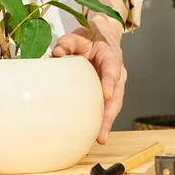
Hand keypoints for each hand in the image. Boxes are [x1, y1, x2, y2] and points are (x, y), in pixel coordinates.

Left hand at [51, 0, 128, 144]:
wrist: (101, 37)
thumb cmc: (89, 37)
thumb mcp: (77, 35)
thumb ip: (67, 43)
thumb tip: (57, 54)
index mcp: (111, 56)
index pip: (113, 68)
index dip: (111, 81)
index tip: (107, 93)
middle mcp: (117, 72)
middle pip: (116, 96)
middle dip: (109, 115)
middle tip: (101, 133)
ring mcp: (114, 84)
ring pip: (113, 105)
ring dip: (106, 122)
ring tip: (99, 138)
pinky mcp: (107, 92)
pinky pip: (106, 106)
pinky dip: (101, 120)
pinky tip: (93, 133)